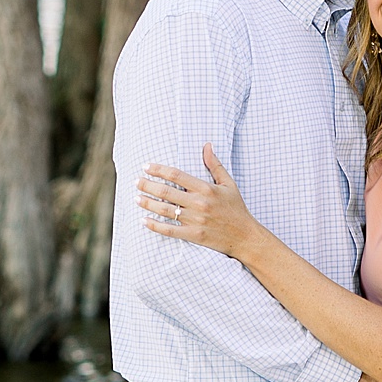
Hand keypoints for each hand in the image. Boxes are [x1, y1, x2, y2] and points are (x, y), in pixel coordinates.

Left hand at [136, 147, 256, 262]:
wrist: (245, 236)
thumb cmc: (236, 208)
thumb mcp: (229, 184)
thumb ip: (215, 165)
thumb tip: (207, 145)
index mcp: (206, 189)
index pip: (176, 175)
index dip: (158, 169)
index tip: (146, 166)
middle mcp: (199, 204)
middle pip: (166, 192)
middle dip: (148, 185)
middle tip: (137, 181)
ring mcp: (195, 220)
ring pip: (165, 210)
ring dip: (147, 203)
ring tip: (136, 198)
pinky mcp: (194, 235)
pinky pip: (169, 231)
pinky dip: (154, 226)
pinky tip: (144, 221)